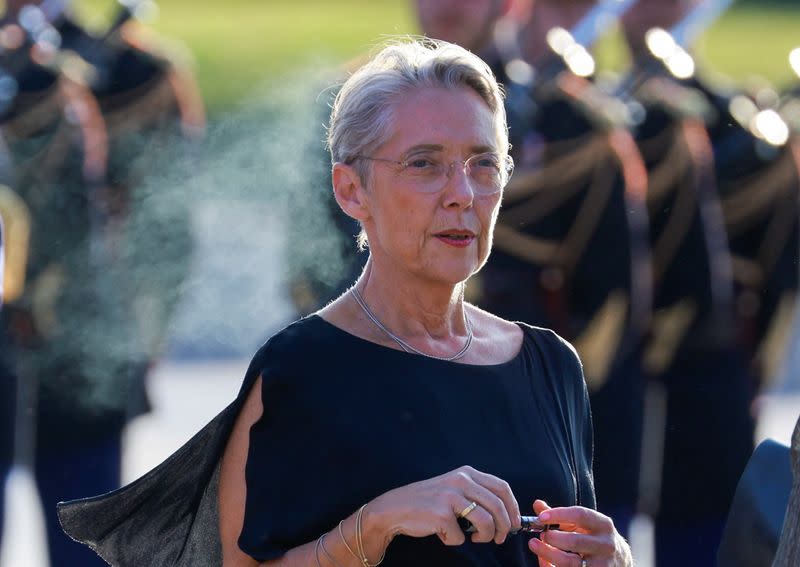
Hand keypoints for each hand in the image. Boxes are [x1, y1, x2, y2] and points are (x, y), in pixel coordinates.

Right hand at [367, 465, 521, 546]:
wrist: (396, 507)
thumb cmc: (429, 502)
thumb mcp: (455, 488)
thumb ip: (477, 494)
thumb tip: (508, 516)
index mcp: (466, 473)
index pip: (502, 487)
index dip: (513, 508)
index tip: (515, 523)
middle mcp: (460, 480)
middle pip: (498, 506)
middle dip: (505, 527)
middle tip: (500, 538)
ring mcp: (450, 496)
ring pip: (486, 522)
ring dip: (485, 536)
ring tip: (476, 538)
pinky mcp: (440, 513)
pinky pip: (460, 536)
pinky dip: (456, 540)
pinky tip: (445, 534)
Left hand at [527, 500, 631, 566]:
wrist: (620, 562)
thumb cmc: (594, 539)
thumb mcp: (584, 525)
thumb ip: (561, 516)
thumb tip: (538, 505)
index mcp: (603, 525)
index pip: (580, 515)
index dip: (559, 514)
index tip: (541, 517)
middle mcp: (606, 544)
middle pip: (575, 541)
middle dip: (553, 538)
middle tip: (541, 535)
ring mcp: (602, 564)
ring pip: (571, 562)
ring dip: (549, 554)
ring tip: (535, 546)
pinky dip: (552, 566)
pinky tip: (545, 561)